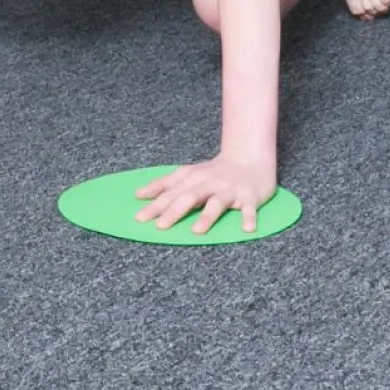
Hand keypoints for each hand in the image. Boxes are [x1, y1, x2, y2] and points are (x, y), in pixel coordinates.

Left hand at [134, 155, 275, 234]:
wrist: (249, 158)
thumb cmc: (214, 171)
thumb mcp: (189, 174)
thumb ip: (166, 184)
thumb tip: (139, 195)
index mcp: (192, 177)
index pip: (170, 190)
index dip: (155, 202)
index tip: (139, 217)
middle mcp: (208, 182)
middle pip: (189, 197)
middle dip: (174, 211)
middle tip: (159, 226)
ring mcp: (229, 189)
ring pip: (216, 203)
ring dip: (207, 217)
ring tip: (196, 231)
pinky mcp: (249, 196)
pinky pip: (249, 208)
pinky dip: (248, 217)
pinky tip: (247, 229)